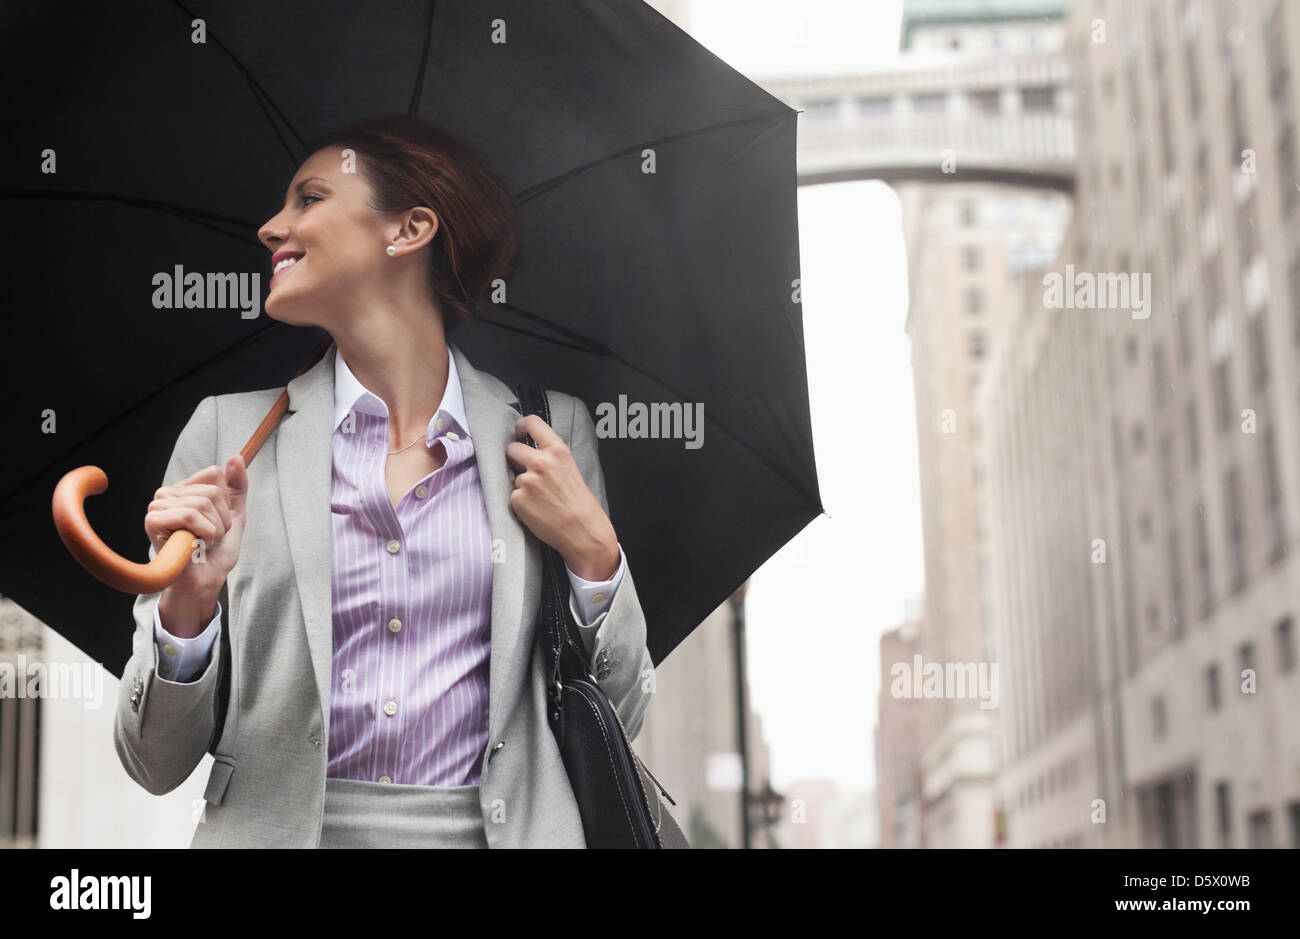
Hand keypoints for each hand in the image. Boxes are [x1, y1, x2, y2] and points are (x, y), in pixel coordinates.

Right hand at [145, 454, 248, 629]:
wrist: (206, 580)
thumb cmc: (216, 551)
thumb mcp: (236, 515)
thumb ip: (237, 486)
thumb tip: (236, 457)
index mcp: (185, 489)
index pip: (214, 474)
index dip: (226, 502)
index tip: (219, 521)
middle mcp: (168, 494)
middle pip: (212, 490)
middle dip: (222, 518)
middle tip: (211, 536)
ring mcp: (158, 506)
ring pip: (202, 502)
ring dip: (214, 528)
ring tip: (203, 541)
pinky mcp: (153, 521)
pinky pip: (188, 514)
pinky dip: (202, 532)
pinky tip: (194, 544)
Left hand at [505, 415, 618, 580]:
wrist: (582, 531)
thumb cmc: (581, 504)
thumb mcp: (571, 469)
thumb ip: (551, 457)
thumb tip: (531, 452)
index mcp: (558, 451)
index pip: (532, 423)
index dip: (521, 426)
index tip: (519, 432)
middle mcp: (540, 462)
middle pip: (512, 449)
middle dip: (516, 458)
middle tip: (527, 471)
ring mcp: (526, 481)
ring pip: (513, 476)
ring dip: (521, 484)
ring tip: (541, 498)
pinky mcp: (517, 499)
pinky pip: (513, 495)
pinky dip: (521, 502)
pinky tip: (537, 510)